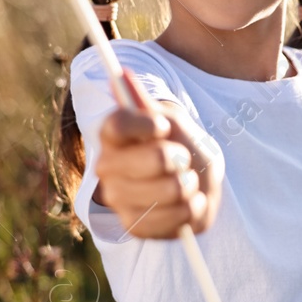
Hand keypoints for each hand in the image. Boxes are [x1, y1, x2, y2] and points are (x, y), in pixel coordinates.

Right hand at [90, 69, 222, 238]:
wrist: (195, 182)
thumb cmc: (181, 146)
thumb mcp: (171, 122)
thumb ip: (147, 105)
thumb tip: (120, 75)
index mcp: (112, 137)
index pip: (117, 124)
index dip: (144, 124)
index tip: (163, 127)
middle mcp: (107, 168)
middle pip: (154, 159)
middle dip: (180, 157)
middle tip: (182, 159)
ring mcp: (119, 199)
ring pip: (169, 190)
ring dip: (190, 185)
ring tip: (187, 182)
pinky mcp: (135, 226)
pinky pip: (174, 218)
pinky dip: (191, 209)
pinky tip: (187, 203)